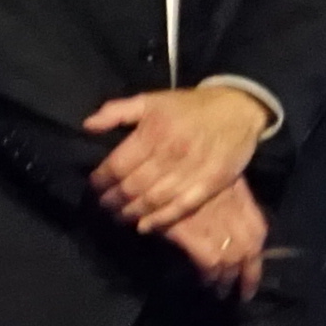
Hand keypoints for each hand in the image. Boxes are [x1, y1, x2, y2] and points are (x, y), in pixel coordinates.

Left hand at [81, 79, 268, 232]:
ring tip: (119, 216)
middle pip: (133, 186)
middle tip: (103, 205)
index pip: (117, 165)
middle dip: (113, 200)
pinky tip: (144, 226)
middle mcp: (171, 153)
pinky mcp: (211, 184)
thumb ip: (116, 111)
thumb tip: (87, 125)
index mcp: (153, 132)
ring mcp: (192, 170)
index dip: (101, 180)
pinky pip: (181, 207)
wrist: (237, 108)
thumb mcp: (149, 100)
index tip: (94, 186)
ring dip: (132, 212)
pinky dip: (160, 220)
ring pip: (154, 200)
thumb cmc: (188, 106)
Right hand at [166, 172, 269, 302]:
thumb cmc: (180, 172)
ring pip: (231, 259)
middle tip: (242, 294)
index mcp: (238, 197)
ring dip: (227, 279)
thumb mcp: (208, 179)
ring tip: (220, 291)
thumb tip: (222, 223)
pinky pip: (210, 262)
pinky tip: (204, 282)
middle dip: (248, 276)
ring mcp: (214, 222)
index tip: (254, 269)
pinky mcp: (194, 233)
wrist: (156, 169)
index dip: (258, 254)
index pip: (259, 231)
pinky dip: (209, 276)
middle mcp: (231, 212)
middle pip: (249, 250)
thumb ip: (219, 198)